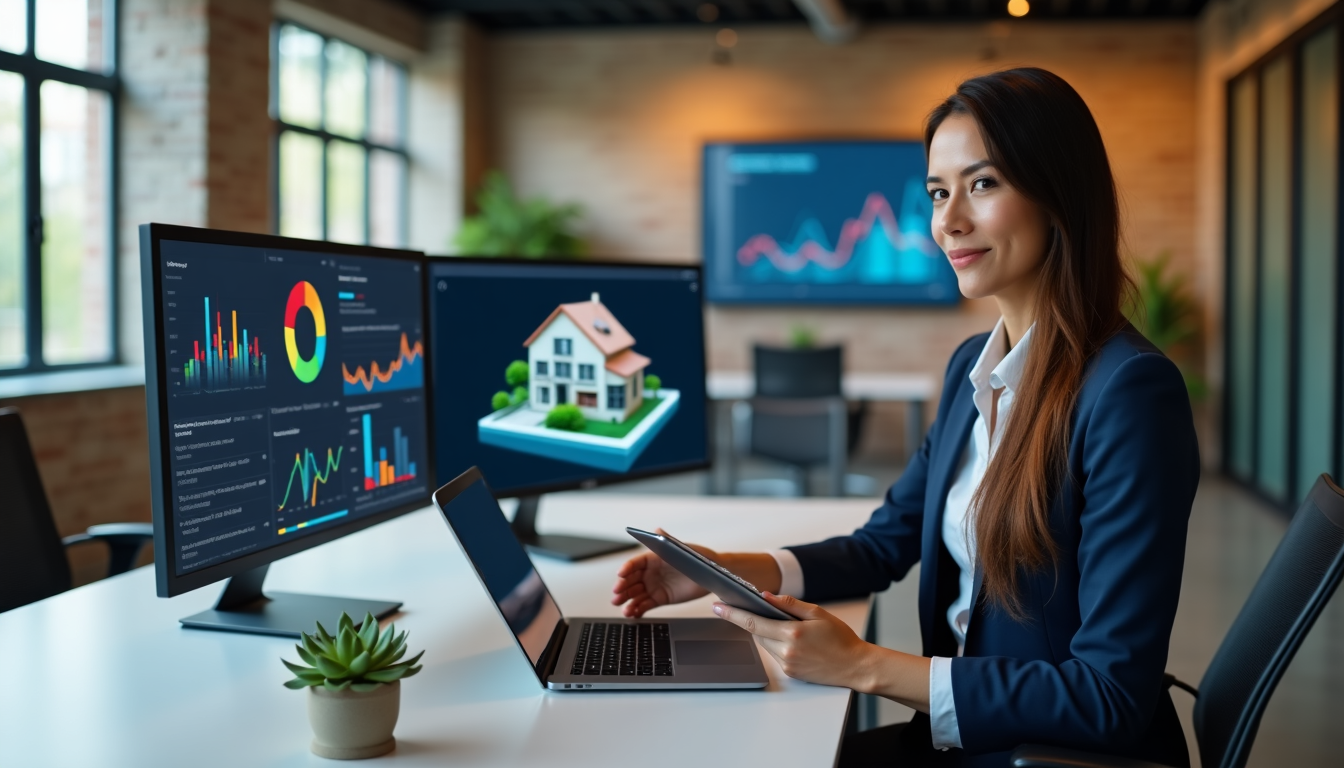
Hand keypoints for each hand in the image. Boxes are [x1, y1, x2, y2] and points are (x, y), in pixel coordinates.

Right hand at [611, 529, 714, 616]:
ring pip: (636, 595)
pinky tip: (632, 614)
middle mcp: (650, 572)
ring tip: (624, 609)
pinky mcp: (660, 599)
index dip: (626, 568)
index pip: (635, 563)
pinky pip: (645, 605)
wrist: (711, 574)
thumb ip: (668, 541)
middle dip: (623, 588)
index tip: (620, 574)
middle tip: (616, 594)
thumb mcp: (682, 548)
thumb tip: (657, 530)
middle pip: (631, 580)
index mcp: (653, 558)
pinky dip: (638, 610)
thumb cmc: (696, 557)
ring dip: (627, 602)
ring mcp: (654, 586)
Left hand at [712, 592, 872, 689]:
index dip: (732, 614)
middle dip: (753, 620)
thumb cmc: (842, 638)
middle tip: (751, 608)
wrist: (856, 667)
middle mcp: (786, 652)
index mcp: (792, 633)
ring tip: (781, 624)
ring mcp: (787, 665)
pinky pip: (775, 655)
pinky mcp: (791, 673)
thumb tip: (766, 596)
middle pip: (756, 633)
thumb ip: (790, 604)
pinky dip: (776, 644)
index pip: (753, 622)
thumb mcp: (818, 613)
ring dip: (765, 633)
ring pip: (764, 644)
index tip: (717, 607)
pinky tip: (791, 639)